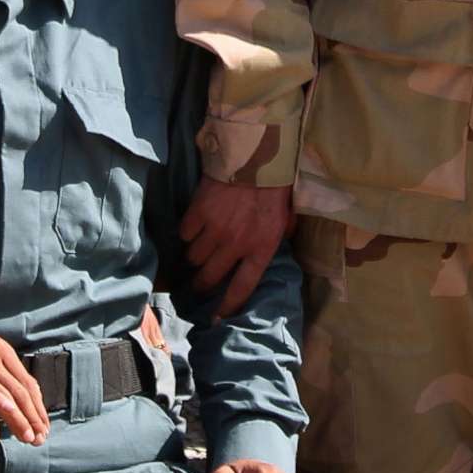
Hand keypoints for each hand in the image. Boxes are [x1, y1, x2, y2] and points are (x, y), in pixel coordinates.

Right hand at [0, 318, 49, 444]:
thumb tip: (9, 400)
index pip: (27, 381)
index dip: (38, 406)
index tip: (43, 425)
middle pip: (23, 389)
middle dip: (36, 416)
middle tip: (42, 437)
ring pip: (11, 394)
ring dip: (25, 420)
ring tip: (32, 439)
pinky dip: (7, 411)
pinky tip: (16, 425)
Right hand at [180, 178, 294, 313]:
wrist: (258, 154)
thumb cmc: (276, 188)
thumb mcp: (286, 219)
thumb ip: (277, 240)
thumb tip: (267, 253)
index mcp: (261, 249)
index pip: (242, 288)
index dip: (227, 307)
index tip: (216, 318)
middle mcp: (236, 244)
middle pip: (210, 277)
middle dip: (202, 285)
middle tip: (199, 284)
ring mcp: (215, 229)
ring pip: (195, 257)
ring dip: (195, 257)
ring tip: (199, 252)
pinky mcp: (199, 212)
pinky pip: (185, 233)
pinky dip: (188, 232)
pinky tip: (195, 227)